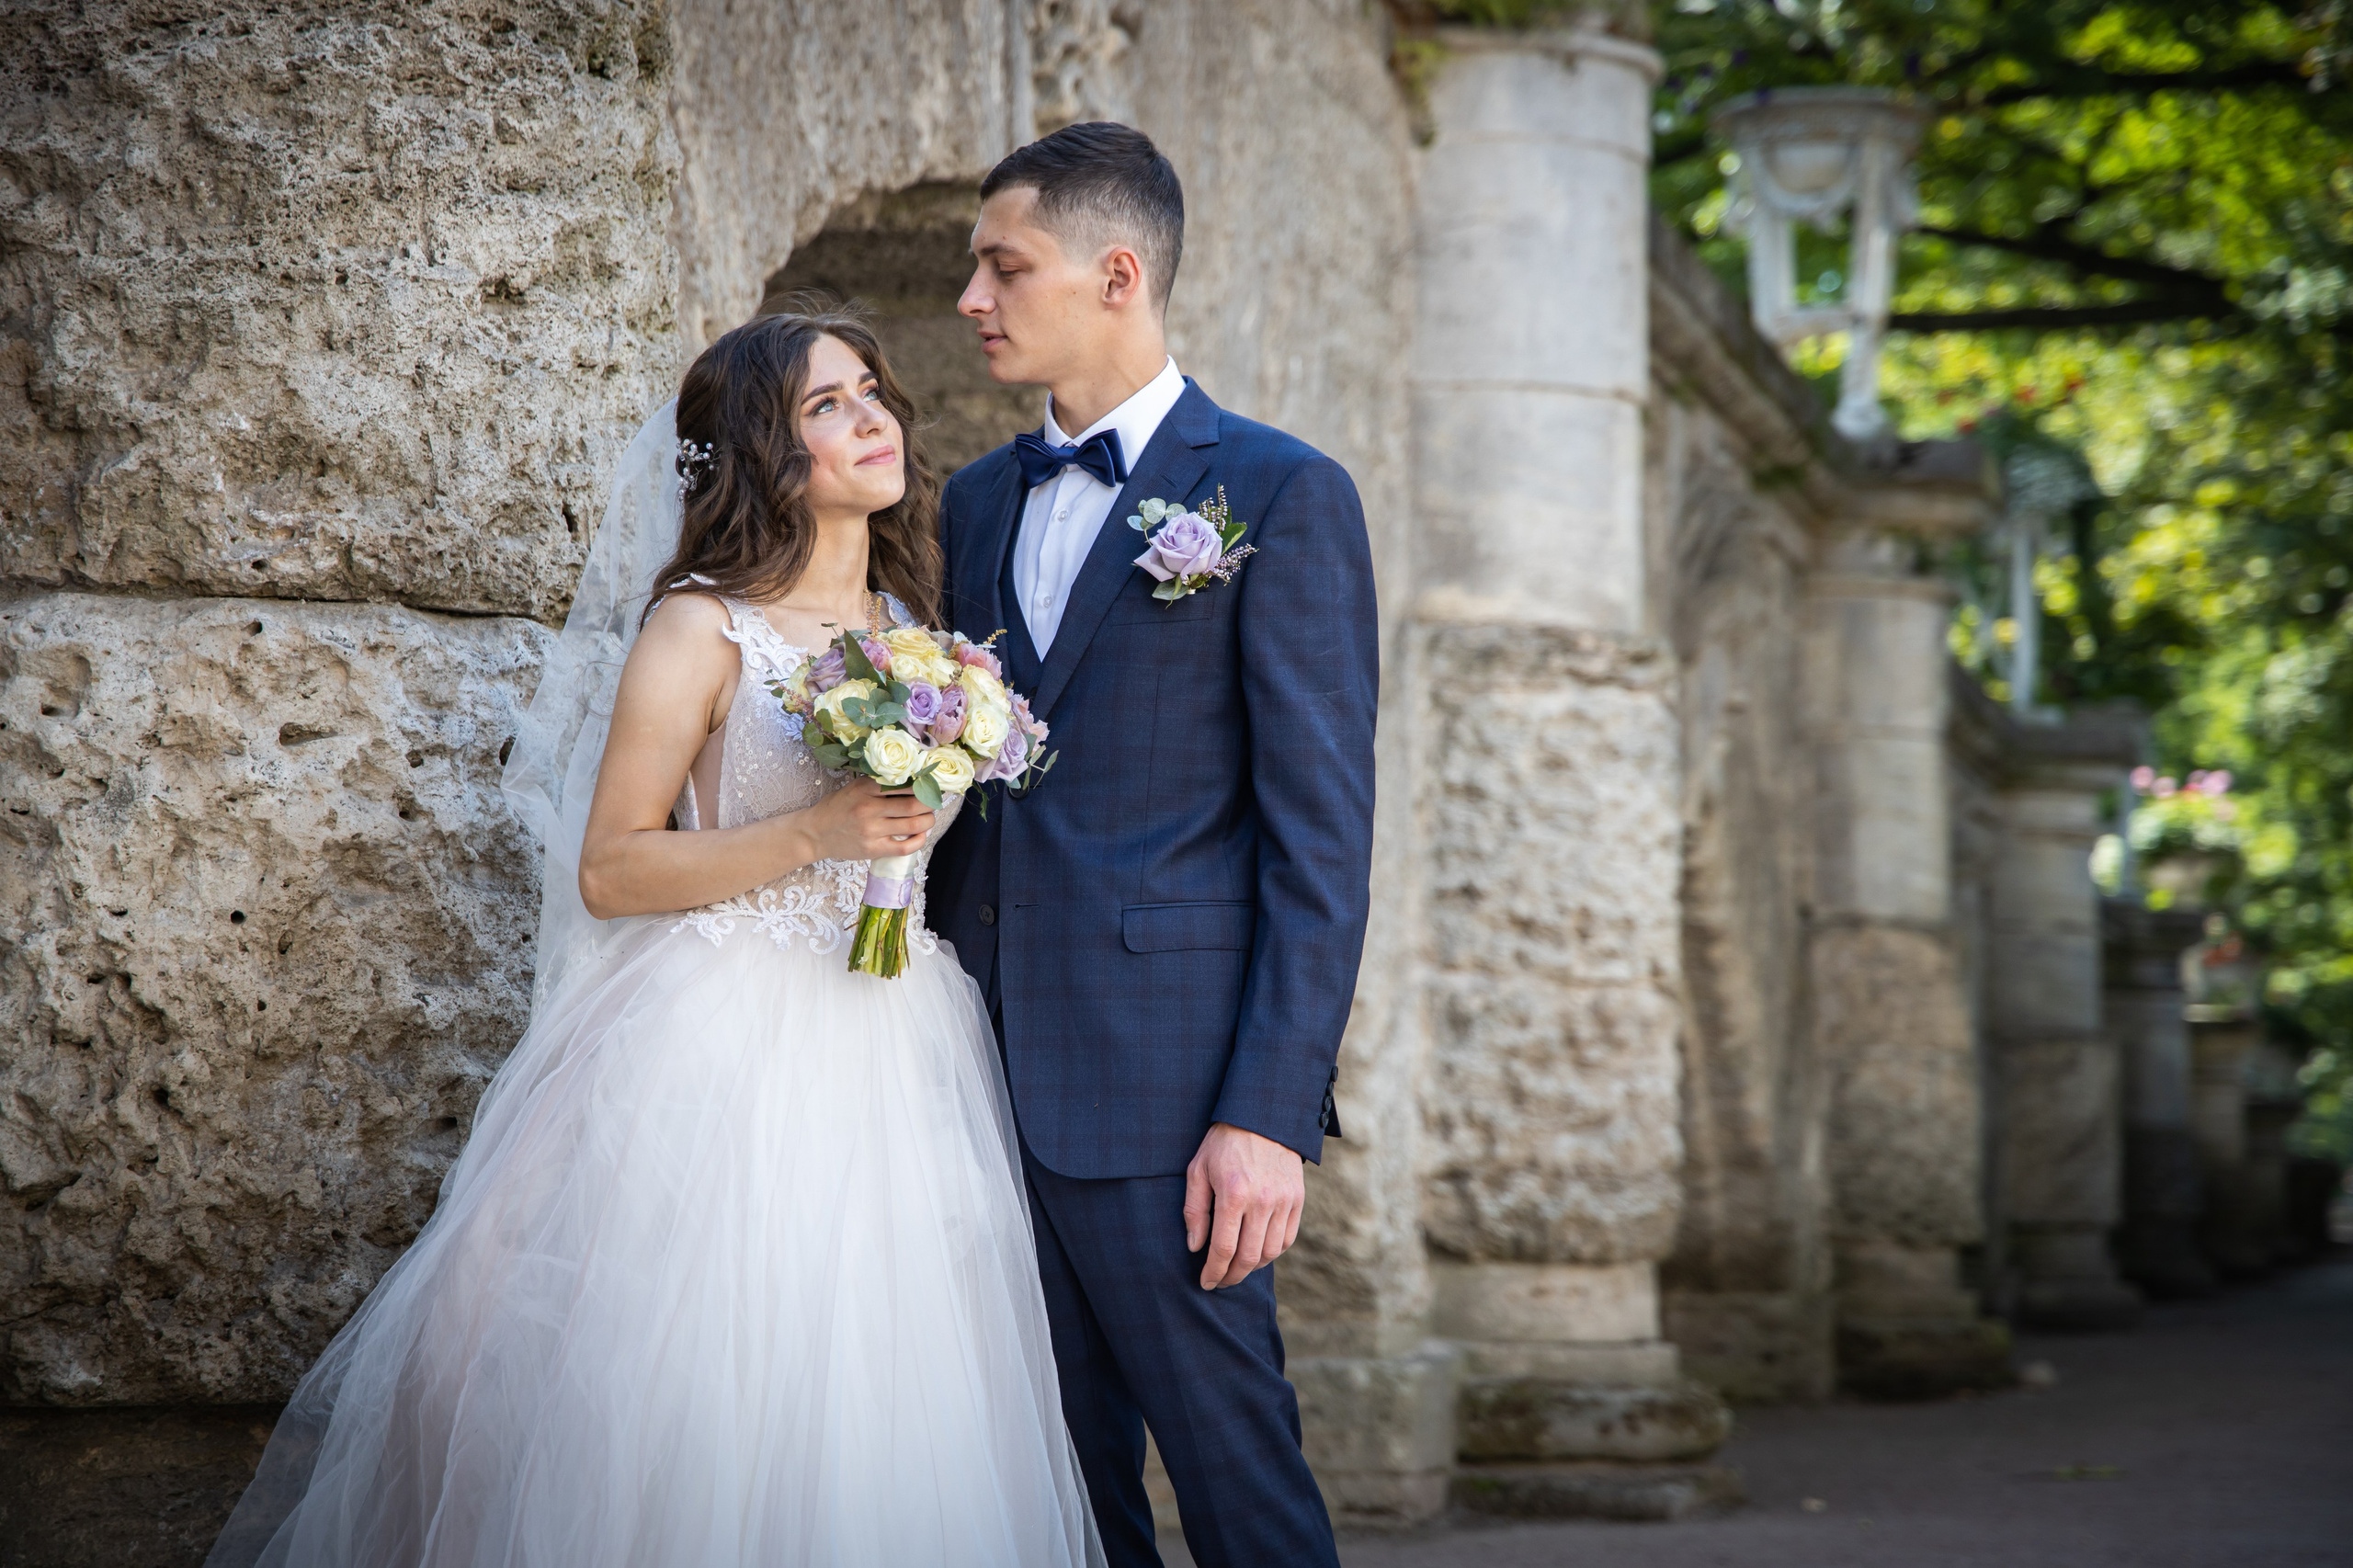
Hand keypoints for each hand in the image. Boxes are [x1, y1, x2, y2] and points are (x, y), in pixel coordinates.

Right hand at [796, 778, 935, 861]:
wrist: (816, 833)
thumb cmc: (838, 807)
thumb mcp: (855, 787)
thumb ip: (878, 782)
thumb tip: (912, 778)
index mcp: (865, 788)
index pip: (903, 783)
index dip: (923, 784)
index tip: (931, 784)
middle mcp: (869, 808)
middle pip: (914, 804)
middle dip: (930, 803)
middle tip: (934, 802)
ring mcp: (872, 831)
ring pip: (914, 825)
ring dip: (929, 821)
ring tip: (929, 817)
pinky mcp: (873, 849)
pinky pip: (905, 847)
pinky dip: (919, 840)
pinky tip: (920, 834)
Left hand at [1183, 1122, 1304, 1289]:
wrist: (1262, 1116)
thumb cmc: (1223, 1143)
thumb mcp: (1197, 1170)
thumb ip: (1195, 1210)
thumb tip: (1196, 1247)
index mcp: (1233, 1194)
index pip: (1223, 1249)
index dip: (1213, 1272)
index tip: (1206, 1282)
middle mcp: (1262, 1201)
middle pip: (1248, 1258)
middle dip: (1231, 1277)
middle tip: (1220, 1281)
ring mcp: (1284, 1201)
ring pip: (1270, 1253)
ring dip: (1252, 1268)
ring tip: (1237, 1268)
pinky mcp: (1297, 1199)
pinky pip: (1287, 1238)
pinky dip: (1272, 1253)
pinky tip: (1258, 1252)